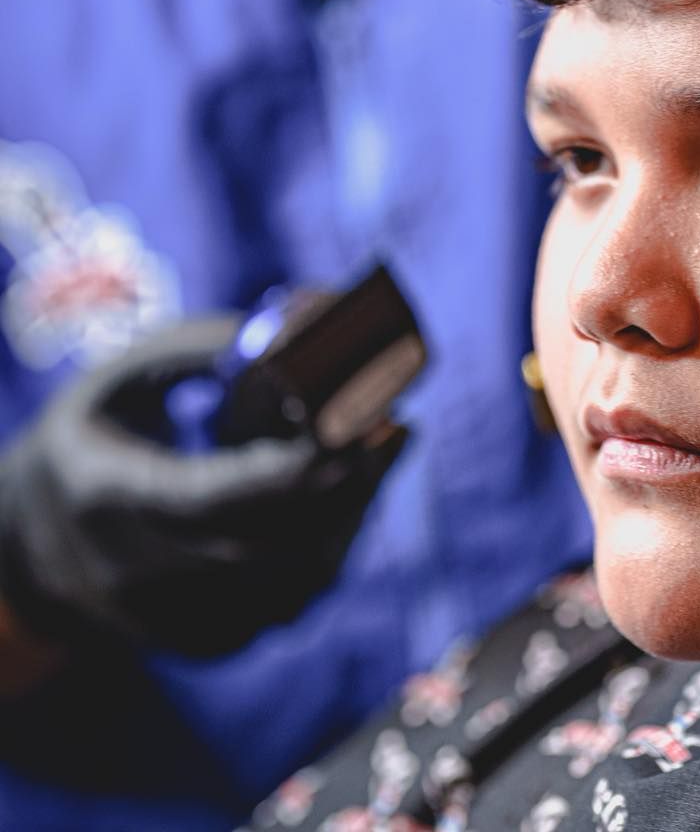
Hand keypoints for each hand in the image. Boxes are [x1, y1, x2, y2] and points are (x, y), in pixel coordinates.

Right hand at [0, 316, 407, 657]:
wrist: (23, 548)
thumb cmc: (91, 435)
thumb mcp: (124, 376)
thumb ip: (203, 347)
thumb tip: (298, 323)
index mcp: (111, 499)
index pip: (219, 498)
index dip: (298, 467)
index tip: (359, 420)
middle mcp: (137, 577)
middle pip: (273, 546)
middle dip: (347, 485)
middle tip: (393, 426)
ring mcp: (169, 623)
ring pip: (293, 585)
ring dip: (349, 516)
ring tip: (376, 452)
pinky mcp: (200, 646)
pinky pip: (287, 606)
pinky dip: (327, 550)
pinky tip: (345, 497)